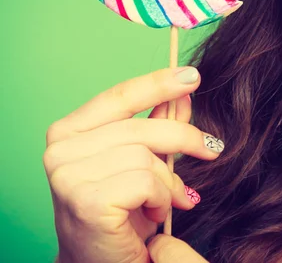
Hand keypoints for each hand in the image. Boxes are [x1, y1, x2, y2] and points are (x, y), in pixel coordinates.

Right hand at [44, 67, 222, 262]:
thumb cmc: (120, 212)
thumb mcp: (142, 162)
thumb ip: (158, 125)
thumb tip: (185, 93)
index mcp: (69, 131)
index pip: (119, 96)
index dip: (158, 83)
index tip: (192, 76)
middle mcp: (61, 150)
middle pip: (142, 127)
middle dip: (185, 139)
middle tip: (212, 149)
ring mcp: (68, 175)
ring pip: (147, 157)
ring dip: (170, 182)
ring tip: (168, 200)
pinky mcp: (87, 200)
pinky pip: (147, 182)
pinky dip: (162, 199)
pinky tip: (153, 213)